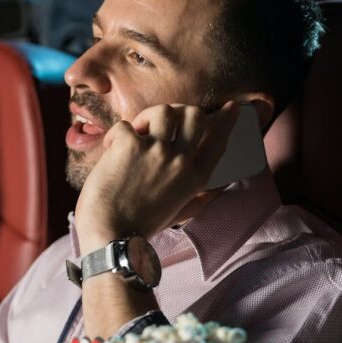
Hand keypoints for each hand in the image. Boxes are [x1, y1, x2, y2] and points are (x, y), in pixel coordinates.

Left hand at [74, 101, 240, 250]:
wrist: (111, 235)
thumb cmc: (140, 226)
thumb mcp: (179, 211)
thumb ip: (195, 196)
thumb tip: (212, 189)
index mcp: (195, 178)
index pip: (217, 142)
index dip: (227, 121)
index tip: (232, 107)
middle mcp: (180, 161)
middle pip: (194, 115)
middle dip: (180, 111)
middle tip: (164, 120)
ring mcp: (156, 151)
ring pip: (164, 111)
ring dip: (148, 116)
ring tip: (136, 132)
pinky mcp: (129, 146)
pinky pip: (126, 125)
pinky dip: (115, 134)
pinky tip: (110, 148)